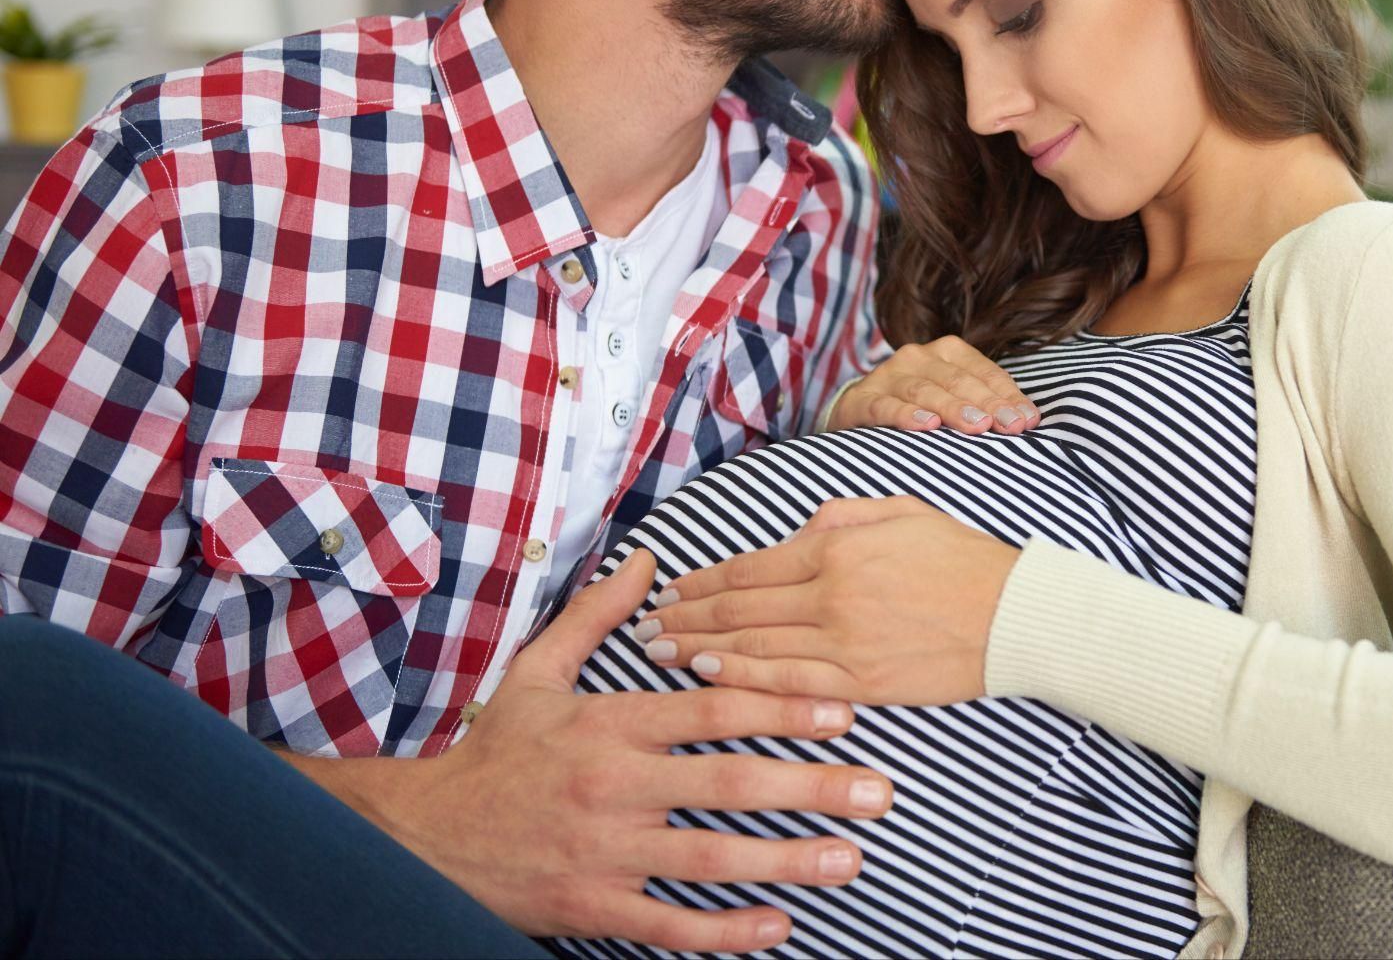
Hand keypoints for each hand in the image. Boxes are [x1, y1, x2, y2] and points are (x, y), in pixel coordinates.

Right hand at [365, 549, 894, 952]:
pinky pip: (670, 924)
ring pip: (711, 858)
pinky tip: (777, 926)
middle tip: (878, 791)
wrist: (425, 836)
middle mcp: (614, 787)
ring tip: (850, 858)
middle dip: (811, 787)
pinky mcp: (593, 906)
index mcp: (610, 725)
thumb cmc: (495, 753)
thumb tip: (646, 558)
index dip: (782, 709)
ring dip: (787, 860)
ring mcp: (605, 852)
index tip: (843, 712)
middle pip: (729, 784)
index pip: (712, 711)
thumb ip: (598, 616)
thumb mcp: (536, 673)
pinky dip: (725, 931)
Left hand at [637, 496, 1022, 705]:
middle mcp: (831, 592)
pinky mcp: (861, 683)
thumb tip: (798, 530)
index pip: (749, 566)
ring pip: (752, 645)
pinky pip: (787, 683)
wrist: (1017, 614)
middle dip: (684, 614)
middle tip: (643, 624)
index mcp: (838, 545)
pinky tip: (708, 673)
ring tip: (658, 650)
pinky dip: (742, 677)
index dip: (701, 579)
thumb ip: (843, 516)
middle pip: (738, 606)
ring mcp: (843, 642)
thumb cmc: (964, 559)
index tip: (666, 587)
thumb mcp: (902, 513)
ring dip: (697, 646)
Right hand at [825, 335, 1039, 434]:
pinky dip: (907, 414)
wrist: (856, 412)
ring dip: (953, 408)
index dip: (1007, 395)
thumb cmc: (918, 407)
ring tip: (977, 426)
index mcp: (947, 352)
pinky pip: (886, 406)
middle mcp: (918, 357)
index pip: (983, 372)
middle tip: (1009, 425)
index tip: (1028, 420)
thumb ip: (985, 404)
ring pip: (925, 390)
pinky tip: (927, 425)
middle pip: (958, 380)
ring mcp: (888, 376)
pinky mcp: (861, 399)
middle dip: (987, 404)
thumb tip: (1029, 420)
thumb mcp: (952, 398)